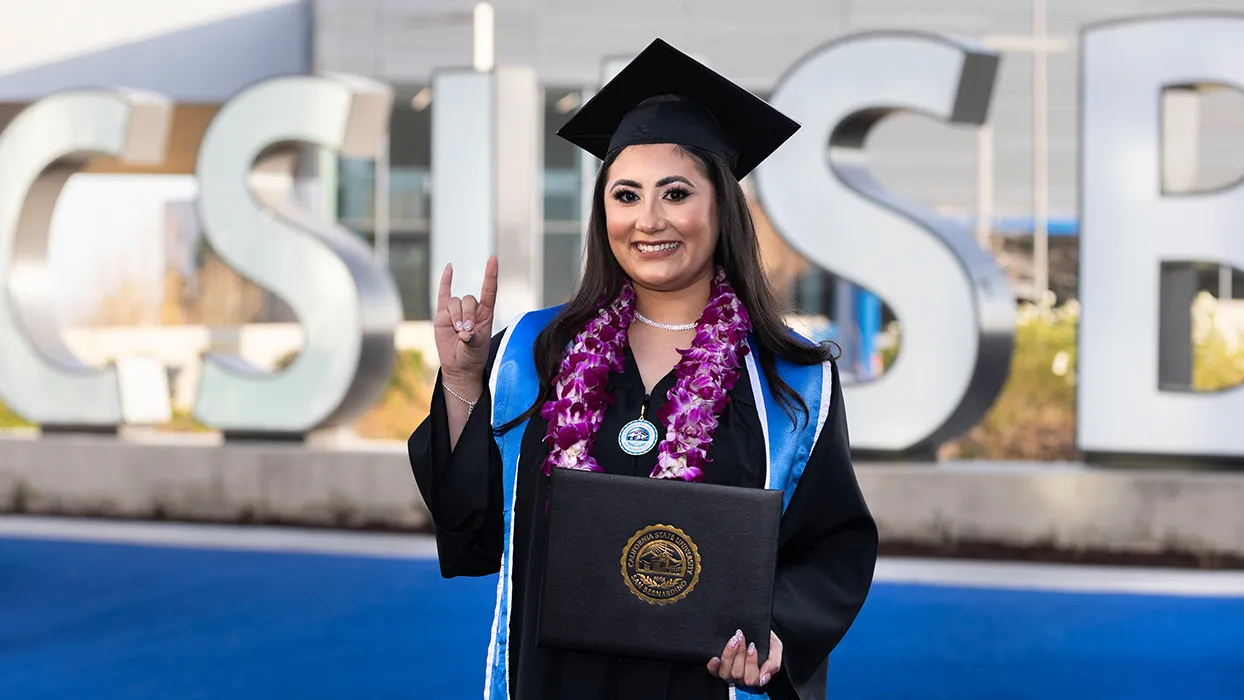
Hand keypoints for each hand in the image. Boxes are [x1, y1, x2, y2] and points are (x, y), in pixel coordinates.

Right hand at [434, 255, 497, 389]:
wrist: (459, 366)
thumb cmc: (472, 357)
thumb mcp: (476, 349)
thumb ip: (472, 339)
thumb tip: (464, 332)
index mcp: (486, 314)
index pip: (489, 290)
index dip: (490, 274)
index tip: (493, 258)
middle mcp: (472, 309)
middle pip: (468, 299)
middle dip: (467, 315)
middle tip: (466, 331)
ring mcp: (457, 311)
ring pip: (455, 302)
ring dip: (455, 317)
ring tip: (457, 332)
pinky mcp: (442, 314)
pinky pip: (443, 293)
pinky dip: (445, 281)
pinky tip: (449, 268)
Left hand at [707, 629, 782, 688]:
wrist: (753, 626)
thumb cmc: (764, 637)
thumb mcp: (775, 646)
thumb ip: (774, 662)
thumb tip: (765, 676)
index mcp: (755, 674)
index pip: (752, 679)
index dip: (751, 663)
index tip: (752, 646)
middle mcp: (741, 675)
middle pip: (738, 674)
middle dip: (740, 654)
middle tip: (742, 638)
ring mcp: (728, 671)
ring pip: (726, 673)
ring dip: (729, 655)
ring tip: (733, 640)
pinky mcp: (717, 666)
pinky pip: (713, 671)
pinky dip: (714, 666)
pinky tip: (716, 657)